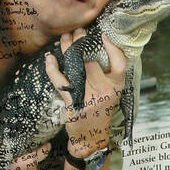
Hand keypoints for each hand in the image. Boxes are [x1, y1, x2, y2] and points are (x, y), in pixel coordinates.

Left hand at [43, 31, 126, 159]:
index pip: (119, 62)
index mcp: (116, 86)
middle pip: (91, 60)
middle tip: (77, 31)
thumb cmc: (101, 110)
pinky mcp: (73, 103)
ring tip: (65, 37)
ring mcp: (88, 96)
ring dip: (67, 49)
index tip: (102, 34)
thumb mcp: (113, 93)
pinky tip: (49, 58)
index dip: (112, 46)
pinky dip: (52, 69)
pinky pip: (61, 81)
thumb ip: (109, 73)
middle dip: (81, 42)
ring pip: (75, 66)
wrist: (91, 137)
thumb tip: (99, 46)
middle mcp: (104, 90)